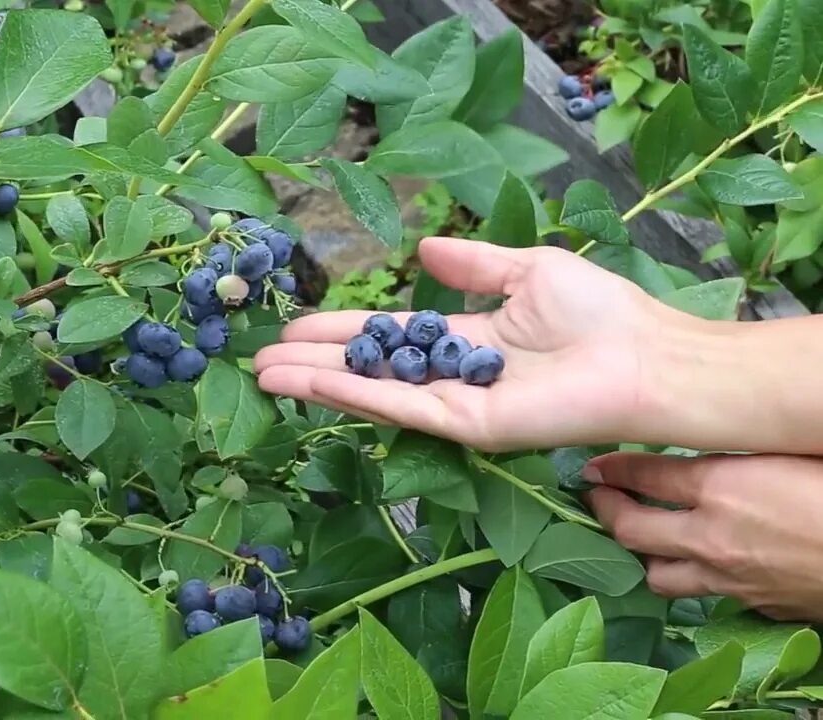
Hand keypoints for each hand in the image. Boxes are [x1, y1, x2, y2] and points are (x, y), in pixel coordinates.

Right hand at [254, 237, 688, 450]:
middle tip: (258, 357)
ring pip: (372, 392)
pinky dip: (352, 396)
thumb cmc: (600, 312)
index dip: (340, 331)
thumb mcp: (526, 269)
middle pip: (368, 368)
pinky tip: (309, 383)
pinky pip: (399, 408)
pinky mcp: (466, 426)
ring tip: (264, 373)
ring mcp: (456, 405)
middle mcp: (452, 376)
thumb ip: (472, 264)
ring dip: (316, 383)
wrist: (645, 356)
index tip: (293, 325)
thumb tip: (421, 250)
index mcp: (466, 340)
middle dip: (313, 362)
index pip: (387, 337)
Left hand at [585, 452, 822, 621]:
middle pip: (631, 528)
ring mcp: (729, 577)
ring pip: (658, 574)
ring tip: (636, 535)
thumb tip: (712, 432)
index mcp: (720, 486)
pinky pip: (704, 593)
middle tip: (595, 498)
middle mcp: (711, 535)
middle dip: (606, 510)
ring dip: (642, 554)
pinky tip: (694, 564)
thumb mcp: (786, 451)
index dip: (612, 466)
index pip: (642, 473)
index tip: (592, 462)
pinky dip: (690, 578)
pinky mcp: (755, 603)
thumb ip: (744, 448)